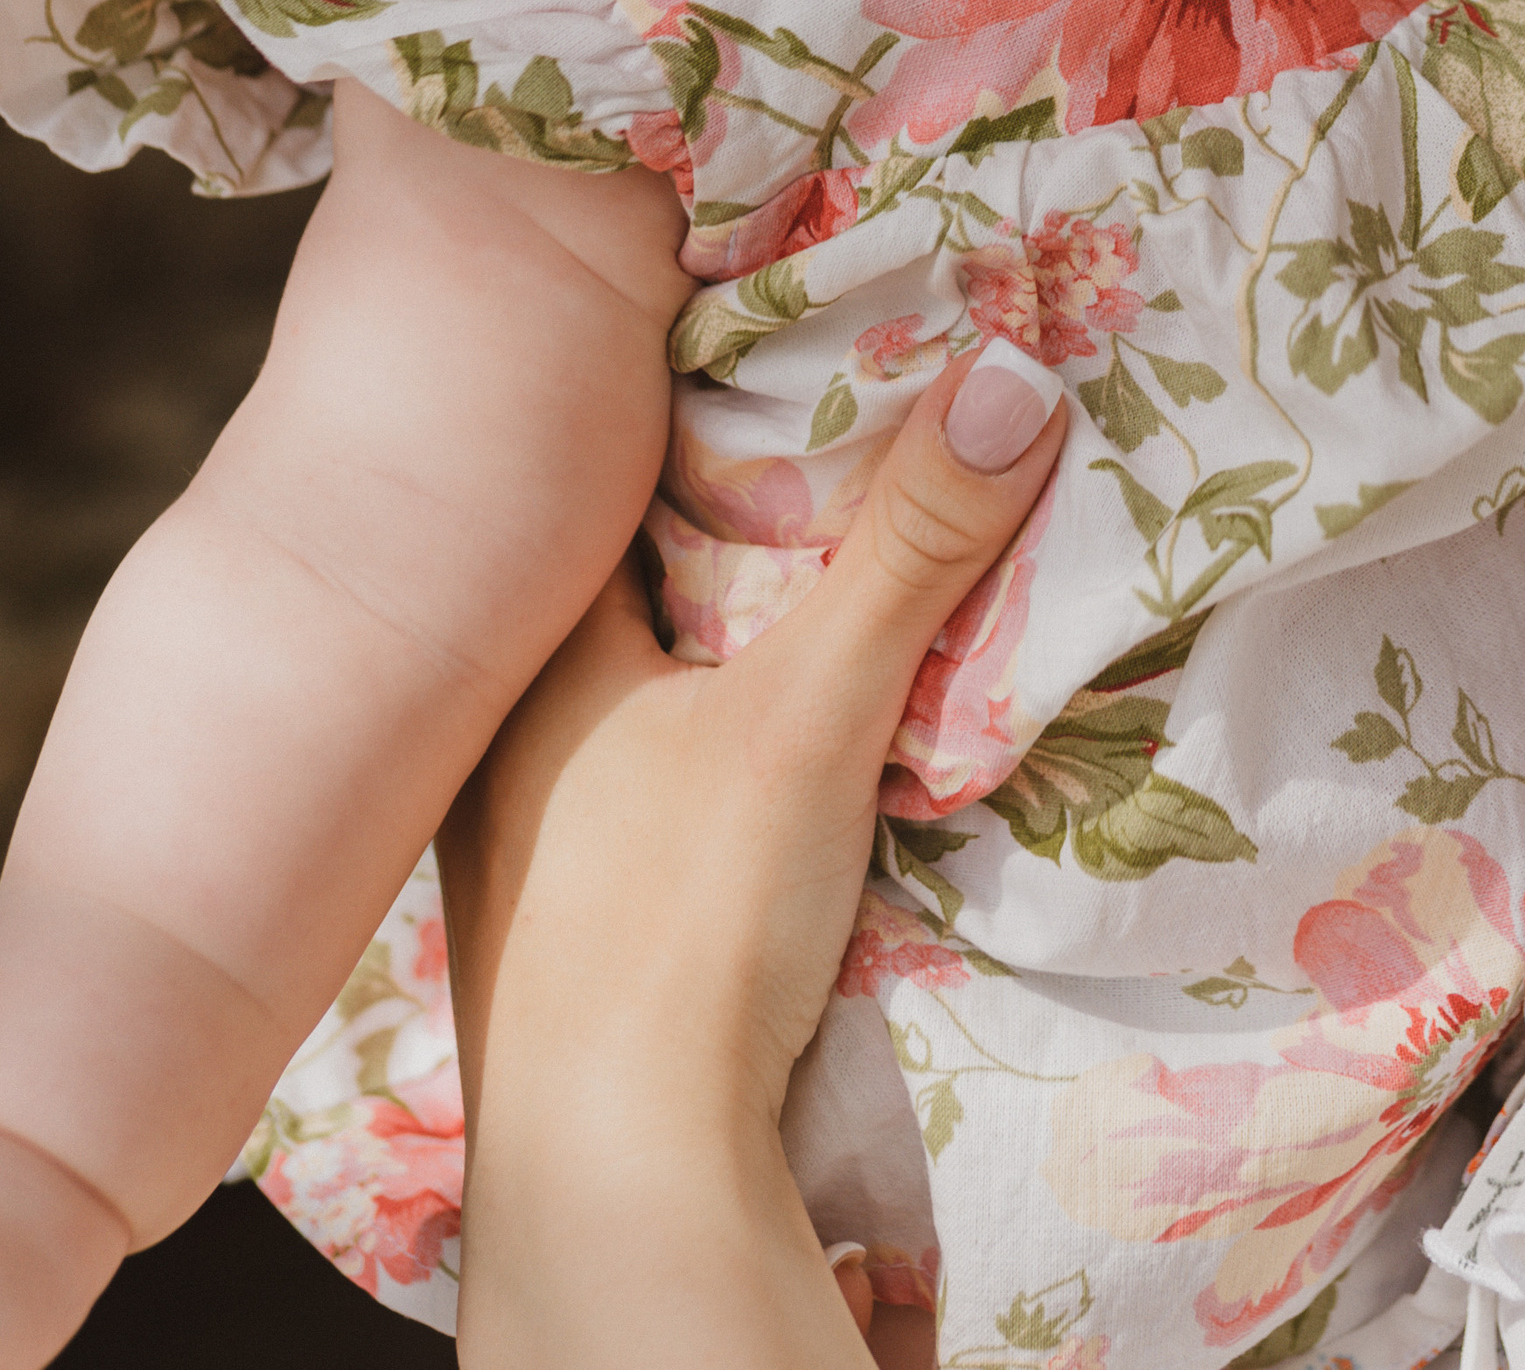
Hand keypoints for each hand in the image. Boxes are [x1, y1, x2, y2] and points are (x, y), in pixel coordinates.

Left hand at [438, 342, 1067, 1369]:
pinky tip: (782, 740)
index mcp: (532, 653)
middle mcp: (504, 731)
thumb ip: (912, 550)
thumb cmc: (676, 925)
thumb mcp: (812, 713)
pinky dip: (718, 739)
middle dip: (732, 529)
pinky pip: (651, 777)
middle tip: (849, 443)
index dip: (699, 409)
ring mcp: (526, 838)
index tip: (799, 346)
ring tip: (836, 571)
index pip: (609, 480)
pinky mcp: (572, 924)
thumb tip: (1015, 374)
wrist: (617, 1184)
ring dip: (727, 645)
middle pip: (634, 582)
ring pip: (644, 688)